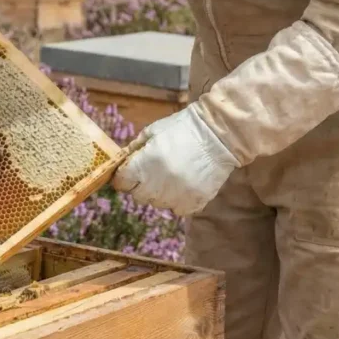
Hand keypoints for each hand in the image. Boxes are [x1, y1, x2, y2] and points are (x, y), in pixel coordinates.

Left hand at [112, 103, 239, 216]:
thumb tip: (122, 160)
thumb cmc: (181, 128)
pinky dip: (178, 200)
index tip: (129, 172)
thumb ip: (134, 149)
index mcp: (142, 166)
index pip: (121, 183)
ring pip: (157, 203)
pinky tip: (184, 185)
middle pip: (138, 196)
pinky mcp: (194, 203)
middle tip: (152, 172)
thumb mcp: (152, 132)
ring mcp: (176, 197)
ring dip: (159, 193)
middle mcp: (156, 185)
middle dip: (140, 185)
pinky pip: (177, 209)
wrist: (217, 134)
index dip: (123, 177)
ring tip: (171, 175)